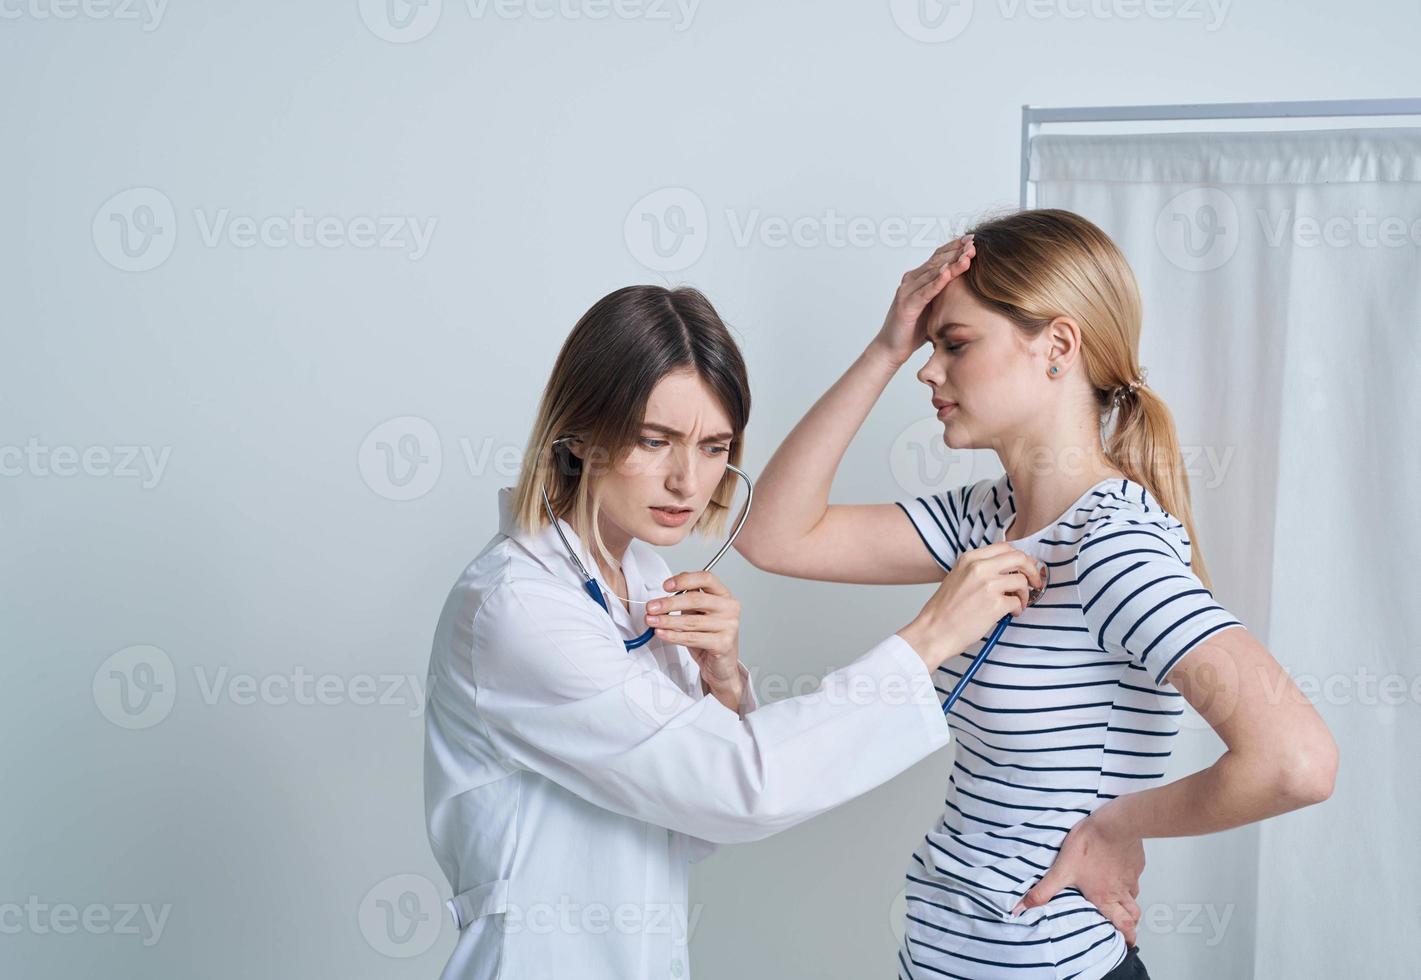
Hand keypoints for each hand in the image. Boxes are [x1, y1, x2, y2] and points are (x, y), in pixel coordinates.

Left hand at [645, 571, 742, 702]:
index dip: (684, 580)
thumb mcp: (697, 614)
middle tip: (651, 607)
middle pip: (696, 599)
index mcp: (723, 595)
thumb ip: (686, 602)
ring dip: (667, 621)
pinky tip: (662, 633)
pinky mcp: (723, 644)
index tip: (666, 586)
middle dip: (669, 603)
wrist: (721, 665)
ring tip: (652, 621)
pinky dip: (673, 636)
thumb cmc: (708, 636)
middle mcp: (729, 608)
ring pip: (691, 621)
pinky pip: (692, 638)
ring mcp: (729, 626)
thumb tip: (661, 599)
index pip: (706, 578)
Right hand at [872, 235, 975, 366]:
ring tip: (967, 255)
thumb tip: (968, 287)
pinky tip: (948, 274)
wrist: (890, 348)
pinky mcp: (906, 305)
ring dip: (952, 263)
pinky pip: (925, 292)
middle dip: (957, 251)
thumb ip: (944, 293)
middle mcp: (911, 280)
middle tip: (974, 243)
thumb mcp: (933, 307)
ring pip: (933, 273)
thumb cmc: (912, 329)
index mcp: (918, 279)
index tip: (973, 240)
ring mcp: (907, 291)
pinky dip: (937, 282)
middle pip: (937, 261)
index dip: (955, 247)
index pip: (938, 257)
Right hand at [897, 543, 1044, 671]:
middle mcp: (980, 568)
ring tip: (1017, 603)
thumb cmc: (945, 610)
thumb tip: (1008, 569)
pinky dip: (1018, 608)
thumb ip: (980, 569)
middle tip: (1033, 582)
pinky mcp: (995, 604)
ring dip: (1025, 593)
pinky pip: (1018, 601)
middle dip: (1031, 570)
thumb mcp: (958, 577)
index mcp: (970, 559)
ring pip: (1022, 580)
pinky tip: (1009, 614)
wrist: (934, 631)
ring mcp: (988, 585)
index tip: (1024, 567)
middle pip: (1019, 558)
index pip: (1005, 547)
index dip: (1019, 557)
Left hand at [1012, 803, 1145, 945]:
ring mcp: (1131, 875)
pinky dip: (1128, 877)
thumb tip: (1022, 908)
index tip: (1127, 944)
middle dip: (1131, 923)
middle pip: (1133, 914)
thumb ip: (1043, 891)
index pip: (1124, 925)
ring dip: (1128, 900)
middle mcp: (1121, 890)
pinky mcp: (1135, 861)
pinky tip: (1118, 868)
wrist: (1113, 823)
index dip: (1128, 937)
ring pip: (1134, 894)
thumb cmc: (1090, 845)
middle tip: (1126, 926)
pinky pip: (1135, 873)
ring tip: (1119, 898)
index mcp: (1105, 897)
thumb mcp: (1061, 870)